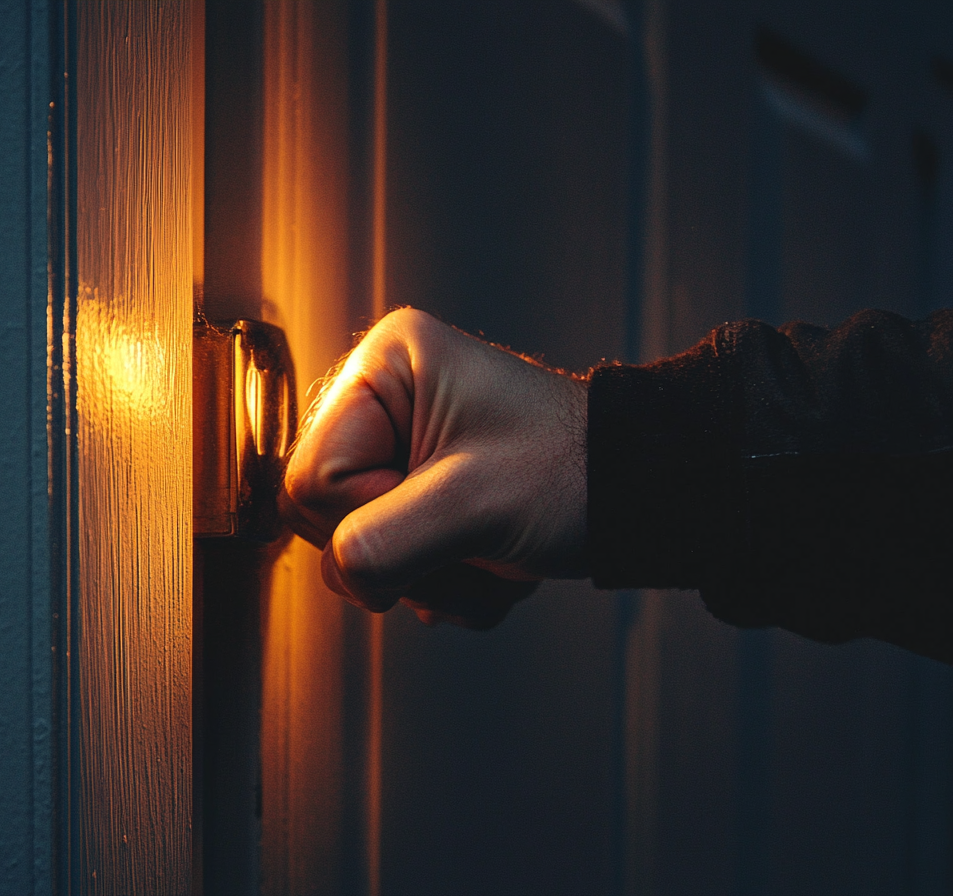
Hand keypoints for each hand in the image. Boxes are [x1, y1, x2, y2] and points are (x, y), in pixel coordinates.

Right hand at [280, 308, 588, 627]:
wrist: (641, 496)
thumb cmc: (574, 470)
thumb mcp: (473, 504)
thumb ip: (383, 543)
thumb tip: (341, 572)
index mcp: (384, 367)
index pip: (310, 480)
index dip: (368, 520)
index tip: (440, 515)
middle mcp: (383, 401)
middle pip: (326, 519)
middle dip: (404, 556)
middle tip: (470, 544)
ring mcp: (400, 448)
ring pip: (361, 551)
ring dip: (432, 578)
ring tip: (491, 553)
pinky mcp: (419, 492)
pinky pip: (393, 564)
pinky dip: (447, 583)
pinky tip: (493, 562)